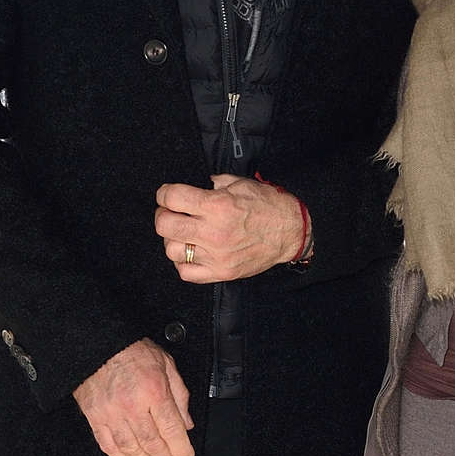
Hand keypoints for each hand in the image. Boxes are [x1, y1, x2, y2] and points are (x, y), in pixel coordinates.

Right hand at [73, 339, 193, 455]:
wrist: (97, 343)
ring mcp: (111, 413)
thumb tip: (186, 423)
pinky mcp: (95, 417)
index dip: (181, 450)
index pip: (172, 430)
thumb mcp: (166, 364)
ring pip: (131, 449)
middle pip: (153, 444)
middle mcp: (132, 405)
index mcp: (153, 391)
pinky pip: (108, 445)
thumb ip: (179, 395)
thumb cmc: (131, 350)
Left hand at [155, 174, 305, 282]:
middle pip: (164, 226)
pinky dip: (183, 262)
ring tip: (183, 233)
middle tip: (171, 213)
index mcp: (217, 205)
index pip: (172, 198)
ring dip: (173, 239)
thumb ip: (215, 183)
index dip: (164, 194)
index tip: (167, 195)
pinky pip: (186, 272)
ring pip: (172, 250)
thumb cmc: (269, 206)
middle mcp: (214, 231)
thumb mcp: (242, 184)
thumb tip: (198, 185)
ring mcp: (216, 255)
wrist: (291, 232)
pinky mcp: (221, 272)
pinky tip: (191, 251)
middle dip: (163, 215)